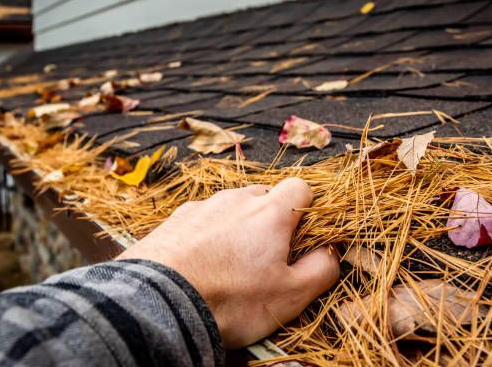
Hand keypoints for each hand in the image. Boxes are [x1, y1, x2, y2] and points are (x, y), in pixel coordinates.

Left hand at [117, 177, 339, 347]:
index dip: (307, 208)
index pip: (300, 187)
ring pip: (231, 207)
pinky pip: (202, 219)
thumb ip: (321, 270)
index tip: (302, 235)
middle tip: (266, 256)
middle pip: (264, 196)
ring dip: (237, 227)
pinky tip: (200, 263)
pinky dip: (207, 235)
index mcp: (269, 213)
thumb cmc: (229, 300)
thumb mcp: (290, 296)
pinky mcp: (175, 219)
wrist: (159, 304)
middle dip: (270, 219)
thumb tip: (331, 253)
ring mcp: (202, 207)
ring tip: (228, 264)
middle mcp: (236, 200)